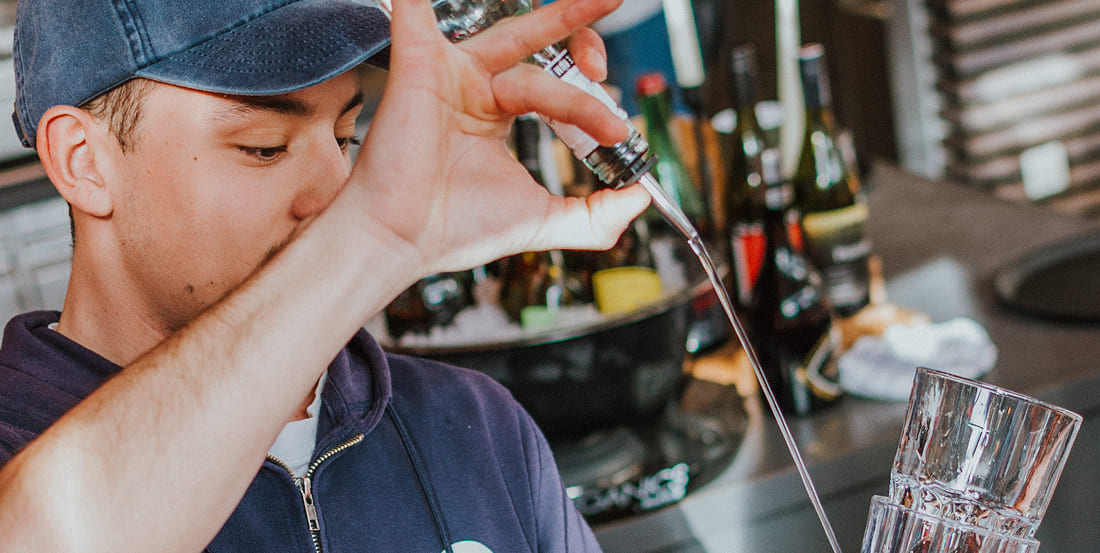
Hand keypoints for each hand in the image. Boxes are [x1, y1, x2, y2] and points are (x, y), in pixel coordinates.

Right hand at [348, 0, 650, 273]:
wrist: (404, 238)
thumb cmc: (457, 229)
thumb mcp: (545, 222)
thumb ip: (596, 215)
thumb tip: (642, 199)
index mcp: (498, 115)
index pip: (553, 83)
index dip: (588, 98)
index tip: (616, 130)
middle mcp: (475, 88)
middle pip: (535, 40)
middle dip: (579, 24)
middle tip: (614, 18)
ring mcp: (449, 73)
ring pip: (516, 38)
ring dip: (562, 18)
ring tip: (604, 11)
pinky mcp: (421, 64)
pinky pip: (422, 12)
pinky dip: (422, 0)